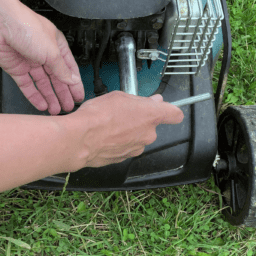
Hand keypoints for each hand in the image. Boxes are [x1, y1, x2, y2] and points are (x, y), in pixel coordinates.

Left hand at [0, 3, 83, 114]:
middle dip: (63, 93)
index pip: (69, 68)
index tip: (79, 95)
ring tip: (56, 110)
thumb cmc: (25, 27)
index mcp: (56, 45)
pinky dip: (34, 96)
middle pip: (56, 77)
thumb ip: (62, 69)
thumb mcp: (52, 51)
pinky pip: (27, 86)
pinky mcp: (15, 68)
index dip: (74, 83)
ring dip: (50, 97)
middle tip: (69, 106)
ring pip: (42, 84)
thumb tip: (72, 80)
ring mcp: (29, 62)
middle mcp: (43, 53)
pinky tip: (41, 104)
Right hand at [66, 91, 183, 168]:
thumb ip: (139, 100)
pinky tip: (106, 134)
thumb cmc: (98, 116)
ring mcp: (137, 148)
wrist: (80, 139)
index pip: (175, 114)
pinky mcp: (124, 158)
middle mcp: (148, 134)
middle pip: (151, 125)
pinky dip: (119, 141)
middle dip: (140, 119)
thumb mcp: (119, 97)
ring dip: (129, 131)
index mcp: (151, 116)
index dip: (169, 110)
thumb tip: (150, 101)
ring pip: (138, 137)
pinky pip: (126, 146)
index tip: (162, 107)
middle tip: (124, 112)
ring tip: (111, 123)